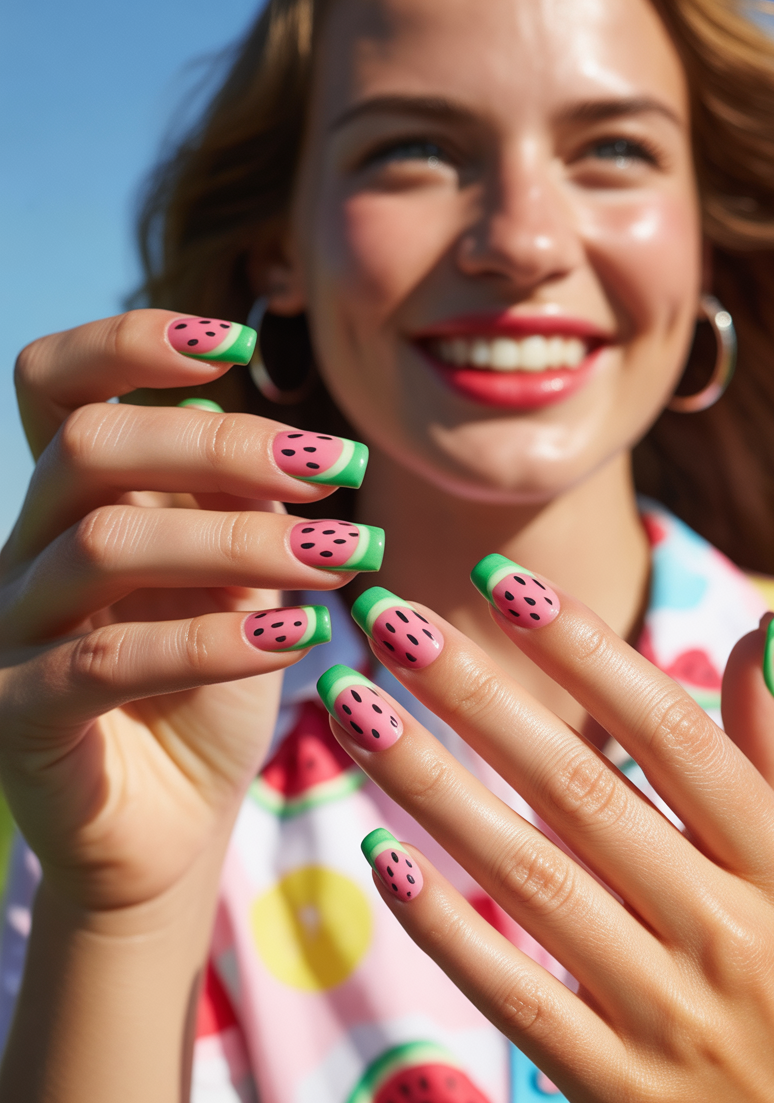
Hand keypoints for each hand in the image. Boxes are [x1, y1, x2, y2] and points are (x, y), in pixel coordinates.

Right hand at [0, 309, 368, 916]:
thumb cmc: (210, 688)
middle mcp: (27, 551)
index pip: (55, 383)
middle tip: (339, 470)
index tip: (241, 343)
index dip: (132, 342)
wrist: (172, 823)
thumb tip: (283, 448)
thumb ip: (239, 511)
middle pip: (89, 447)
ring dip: (243, 541)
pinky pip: (110, 658)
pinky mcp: (19, 714)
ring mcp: (11, 632)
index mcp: (75, 505)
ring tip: (348, 558)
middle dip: (223, 446)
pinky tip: (301, 637)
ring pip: (104, 545)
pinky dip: (216, 640)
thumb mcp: (239, 583)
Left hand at [320, 576, 773, 1100]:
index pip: (672, 732)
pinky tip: (378, 853)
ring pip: (528, 877)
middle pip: (581, 789)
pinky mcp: (613, 1087)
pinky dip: (444, 925)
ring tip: (352, 707)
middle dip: (477, 695)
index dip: (585, 651)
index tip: (501, 582)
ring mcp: (666, 1013)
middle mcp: (724, 928)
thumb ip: (773, 753)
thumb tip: (759, 633)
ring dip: (432, 786)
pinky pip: (513, 994)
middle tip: (390, 620)